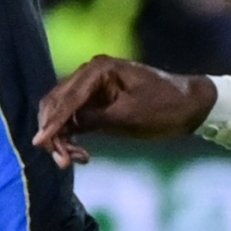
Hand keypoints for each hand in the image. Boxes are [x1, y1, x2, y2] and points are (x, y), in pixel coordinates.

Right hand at [33, 56, 216, 165]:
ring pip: (63, 114)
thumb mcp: (129, 116)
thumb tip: (64, 126)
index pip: (67, 98)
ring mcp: (92, 88)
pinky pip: (75, 120)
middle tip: (62, 161)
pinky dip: (73, 137)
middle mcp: (90, 74)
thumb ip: (94, 119)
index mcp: (98, 69)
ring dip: (63, 138)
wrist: (191, 105)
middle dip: (54, 133)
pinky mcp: (97, 103)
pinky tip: (82, 155)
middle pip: (57, 104)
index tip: (39, 142)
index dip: (52, 123)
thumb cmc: (165, 107)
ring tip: (75, 160)